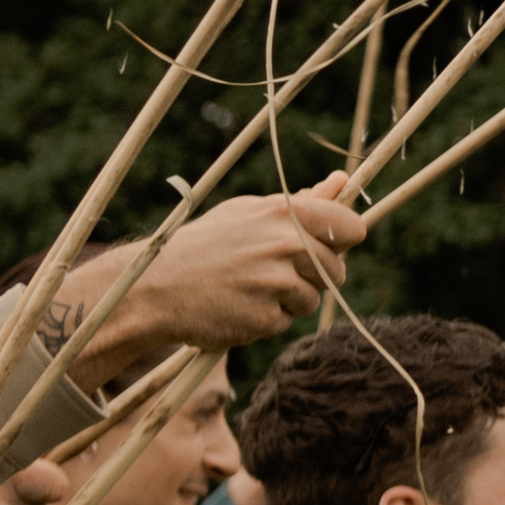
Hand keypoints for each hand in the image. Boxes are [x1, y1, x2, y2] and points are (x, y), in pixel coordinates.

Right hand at [64, 182, 368, 379]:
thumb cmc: (204, 245)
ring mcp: (276, 283)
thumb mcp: (248, 213)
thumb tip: (343, 181)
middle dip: (312, 276)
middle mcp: (285, 245)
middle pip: (337, 270)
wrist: (152, 287)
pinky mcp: (266, 318)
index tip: (328, 245)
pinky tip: (237, 306)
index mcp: (284, 213)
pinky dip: (266, 319)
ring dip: (289, 300)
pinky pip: (286, 322)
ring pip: (313, 299)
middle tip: (268, 271)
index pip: (351, 227)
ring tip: (248, 287)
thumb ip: (302, 202)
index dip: (344, 240)